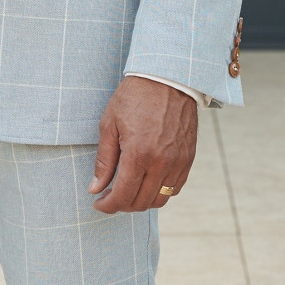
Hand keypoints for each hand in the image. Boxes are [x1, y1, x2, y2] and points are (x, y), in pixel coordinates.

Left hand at [89, 78, 196, 213]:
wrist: (167, 78)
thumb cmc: (134, 97)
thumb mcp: (109, 125)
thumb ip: (104, 160)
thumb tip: (95, 188)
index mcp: (138, 154)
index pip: (122, 196)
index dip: (107, 205)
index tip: (98, 202)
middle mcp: (161, 162)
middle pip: (141, 202)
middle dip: (122, 205)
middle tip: (110, 195)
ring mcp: (178, 162)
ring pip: (160, 200)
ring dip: (141, 201)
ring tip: (128, 189)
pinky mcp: (188, 158)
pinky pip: (176, 188)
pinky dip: (160, 191)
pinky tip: (147, 181)